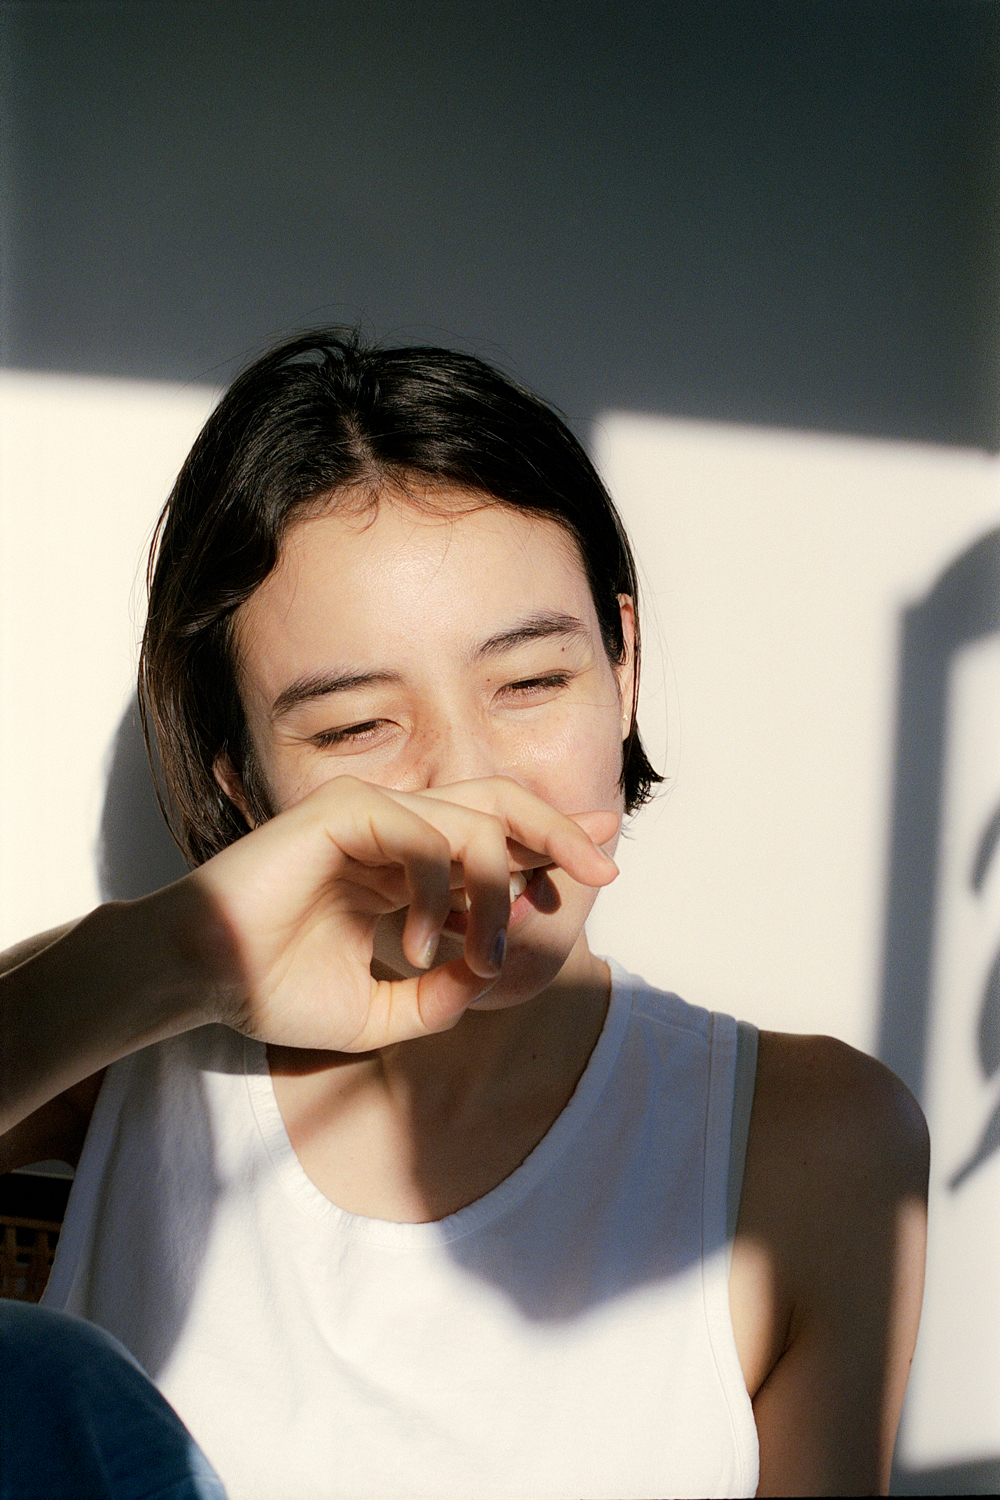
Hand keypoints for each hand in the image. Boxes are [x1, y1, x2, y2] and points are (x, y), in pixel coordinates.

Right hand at [176, 775, 619, 1051]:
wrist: (200, 981)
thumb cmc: (276, 990)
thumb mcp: (383, 1013)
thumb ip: (440, 998)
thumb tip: (487, 978)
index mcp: (405, 865)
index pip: (493, 840)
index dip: (550, 844)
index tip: (601, 862)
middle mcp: (394, 830)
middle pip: (498, 808)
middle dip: (558, 830)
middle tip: (603, 865)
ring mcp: (369, 814)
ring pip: (472, 821)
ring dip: (498, 887)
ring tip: (489, 953)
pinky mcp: (342, 810)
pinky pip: (421, 834)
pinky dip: (436, 888)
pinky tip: (420, 943)